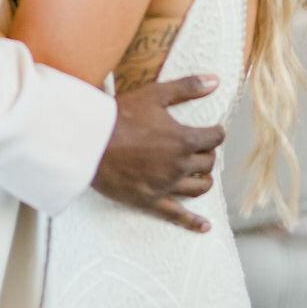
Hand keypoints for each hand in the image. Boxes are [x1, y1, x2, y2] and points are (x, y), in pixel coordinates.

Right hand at [92, 76, 224, 232]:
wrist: (90, 142)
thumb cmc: (121, 116)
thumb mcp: (155, 94)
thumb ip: (187, 87)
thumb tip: (216, 80)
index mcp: (184, 140)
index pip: (214, 138)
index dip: (215, 132)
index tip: (211, 130)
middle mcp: (179, 166)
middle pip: (208, 163)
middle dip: (207, 154)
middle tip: (199, 148)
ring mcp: (166, 186)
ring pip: (199, 188)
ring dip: (203, 179)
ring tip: (199, 174)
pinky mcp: (150, 201)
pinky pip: (177, 215)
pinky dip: (193, 222)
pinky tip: (205, 227)